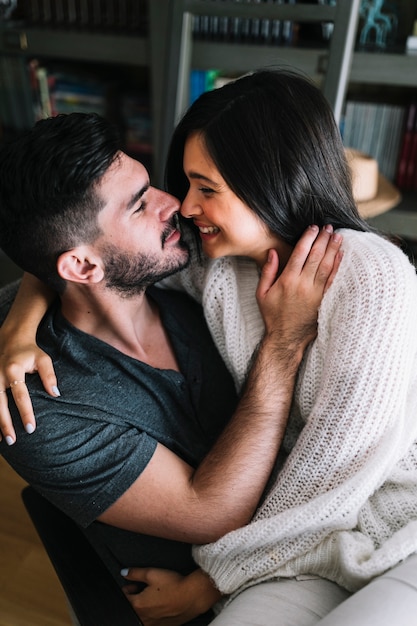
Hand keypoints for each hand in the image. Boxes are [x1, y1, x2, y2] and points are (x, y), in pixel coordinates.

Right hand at [0, 336, 58, 444]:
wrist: (10, 339)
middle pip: (0, 404)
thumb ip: (49, 376)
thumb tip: (56, 394)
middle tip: (13, 440)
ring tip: (2, 441)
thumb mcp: (43, 360)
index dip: (26, 413)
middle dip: (5, 424)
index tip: (31, 429)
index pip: (21, 396)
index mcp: (14, 370)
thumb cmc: (30, 351)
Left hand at [122, 567, 220, 625]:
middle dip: (135, 598)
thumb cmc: (173, 586)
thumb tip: (125, 573)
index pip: (124, 598)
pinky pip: (153, 621)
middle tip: (144, 588)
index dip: (128, 588)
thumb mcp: (151, 573)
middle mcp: (144, 619)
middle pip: (132, 608)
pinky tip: (163, 604)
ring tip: (154, 596)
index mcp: (138, 606)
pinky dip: (155, 613)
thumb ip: (135, 573)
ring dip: (144, 607)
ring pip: (142, 616)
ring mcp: (154, 625)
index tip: (133, 584)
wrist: (192, 596)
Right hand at [256, 225, 342, 350]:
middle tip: (328, 227)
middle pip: (316, 256)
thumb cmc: (273, 315)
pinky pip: (332, 280)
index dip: (308, 238)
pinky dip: (338, 266)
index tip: (313, 227)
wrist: (286, 338)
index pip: (300, 253)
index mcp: (287, 280)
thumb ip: (267, 271)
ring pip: (326, 266)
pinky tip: (341, 255)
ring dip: (333, 249)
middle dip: (323, 239)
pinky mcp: (323, 300)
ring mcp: (315, 293)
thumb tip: (273, 252)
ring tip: (337, 235)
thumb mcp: (262, 293)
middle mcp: (303, 285)